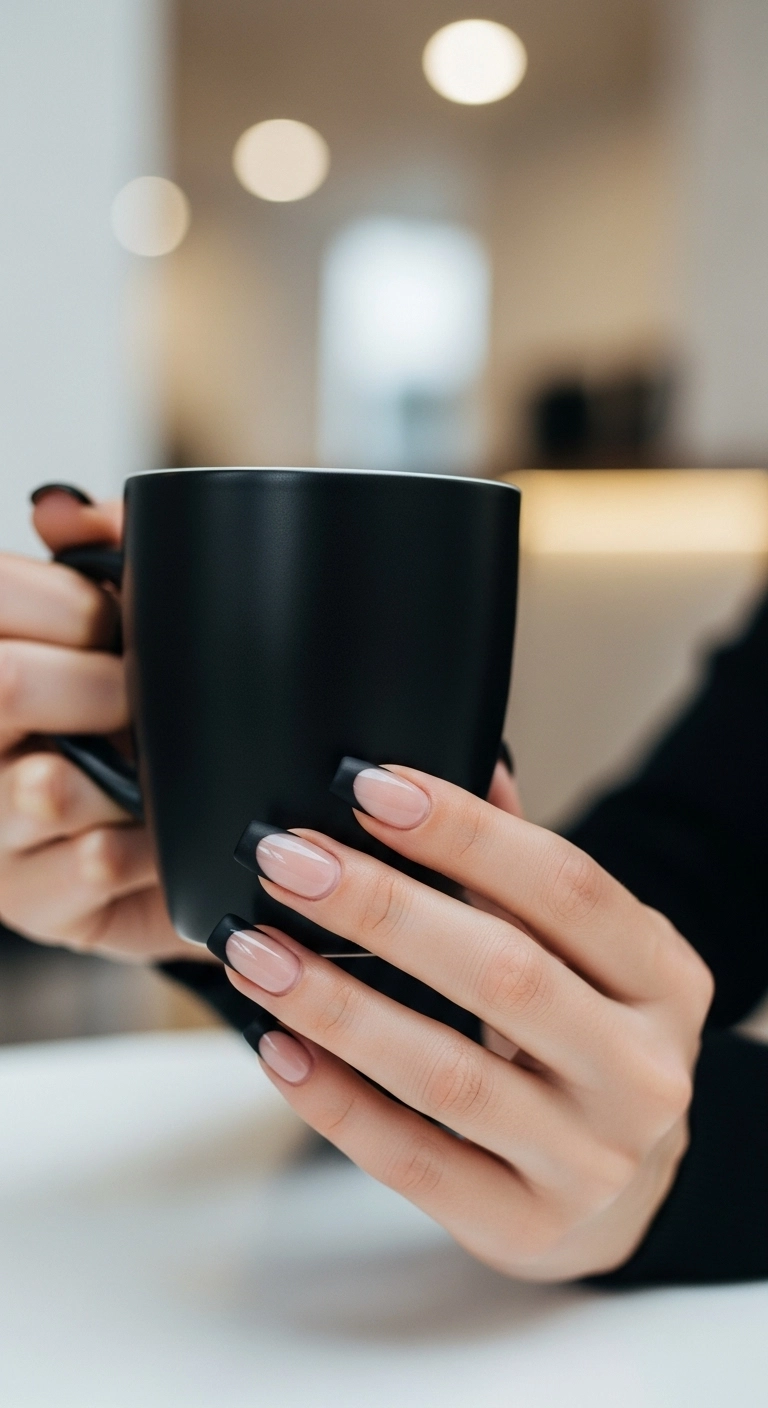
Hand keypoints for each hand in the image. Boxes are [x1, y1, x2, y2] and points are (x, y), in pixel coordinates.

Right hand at [0, 488, 190, 960]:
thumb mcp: (106, 636)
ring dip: (127, 773)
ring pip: (48, 785)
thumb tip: (62, 509)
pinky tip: (161, 832)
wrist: (156, 856)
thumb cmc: (120, 729)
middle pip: (8, 684)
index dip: (77, 607)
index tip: (119, 624)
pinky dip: (151, 842)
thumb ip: (93, 555)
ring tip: (151, 771)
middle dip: (102, 684)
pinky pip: (94, 862)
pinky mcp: (30, 906)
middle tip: (142, 701)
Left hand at [223, 763, 712, 1280]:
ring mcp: (590, 1159)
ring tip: (253, 951)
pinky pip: (415, 1162)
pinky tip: (278, 1045)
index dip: (465, 832)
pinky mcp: (526, 1225)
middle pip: (504, 973)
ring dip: (336, 1003)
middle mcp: (642, 1070)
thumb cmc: (590, 1039)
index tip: (366, 787)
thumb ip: (522, 868)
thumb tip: (456, 768)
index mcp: (664, 979)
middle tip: (285, 859)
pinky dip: (337, 1102)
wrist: (629, 1187)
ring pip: (448, 1075)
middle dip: (380, 908)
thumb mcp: (589, 952)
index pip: (566, 885)